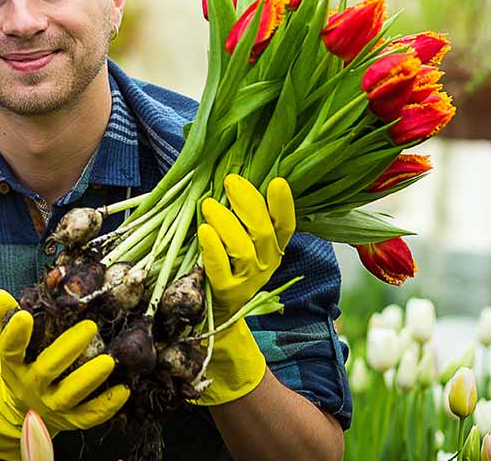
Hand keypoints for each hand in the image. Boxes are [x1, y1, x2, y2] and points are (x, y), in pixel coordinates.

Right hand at [0, 289, 129, 459]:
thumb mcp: (9, 343)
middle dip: (68, 349)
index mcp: (14, 364)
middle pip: (47, 369)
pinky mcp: (70, 419)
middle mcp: (31, 385)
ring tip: (108, 361)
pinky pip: (89, 415)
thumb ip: (6, 317)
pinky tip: (123, 389)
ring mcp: (51, 405)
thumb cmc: (22, 367)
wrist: (21, 410)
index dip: (15, 334)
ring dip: (89, 378)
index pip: (10, 349)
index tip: (24, 316)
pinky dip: (106, 405)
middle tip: (89, 326)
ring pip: (70, 394)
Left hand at [191, 174, 295, 405]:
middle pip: (264, 232)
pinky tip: (204, 231)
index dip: (284, 204)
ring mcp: (247, 280)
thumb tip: (234, 175)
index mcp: (275, 248)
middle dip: (248, 203)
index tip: (277, 182)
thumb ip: (243, 213)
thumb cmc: (225, 262)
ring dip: (226, 223)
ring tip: (208, 205)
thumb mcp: (240, 237)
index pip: (287, 224)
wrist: (216, 314)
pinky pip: (221, 269)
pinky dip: (213, 249)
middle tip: (230, 181)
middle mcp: (266, 264)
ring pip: (244, 249)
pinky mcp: (225, 293)